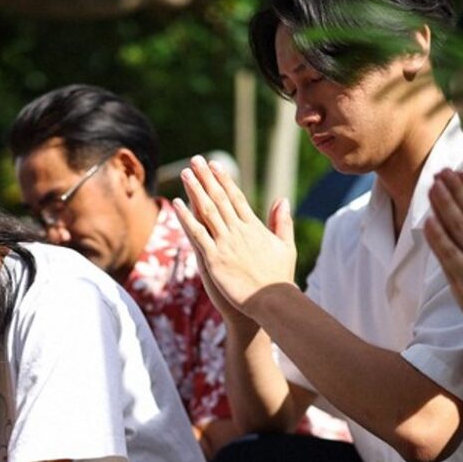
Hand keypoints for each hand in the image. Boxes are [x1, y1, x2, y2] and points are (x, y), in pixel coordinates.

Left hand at [173, 156, 296, 324]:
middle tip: (195, 160)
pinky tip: (177, 204)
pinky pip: (197, 234)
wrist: (272, 301)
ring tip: (185, 173)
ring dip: (195, 190)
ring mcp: (225, 244)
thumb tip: (283, 199)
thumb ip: (282, 222)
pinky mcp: (214, 259)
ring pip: (207, 211)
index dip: (224, 179)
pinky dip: (186, 218)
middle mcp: (238, 231)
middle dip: (206, 178)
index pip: (236, 197)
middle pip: (219, 198)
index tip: (215, 165)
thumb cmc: (279, 277)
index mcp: (254, 227)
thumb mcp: (285, 246)